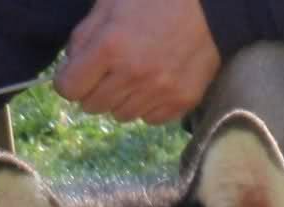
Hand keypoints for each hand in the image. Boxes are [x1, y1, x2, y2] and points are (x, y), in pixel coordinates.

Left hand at [54, 0, 221, 124]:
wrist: (215, 2)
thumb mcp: (112, 2)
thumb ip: (84, 36)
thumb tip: (69, 67)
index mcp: (111, 46)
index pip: (68, 89)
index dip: (70, 79)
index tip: (80, 71)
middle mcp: (133, 74)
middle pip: (91, 106)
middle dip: (94, 88)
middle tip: (111, 68)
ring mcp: (159, 91)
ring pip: (119, 115)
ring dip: (121, 98)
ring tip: (137, 71)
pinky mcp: (181, 101)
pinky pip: (149, 118)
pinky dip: (147, 104)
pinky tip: (157, 80)